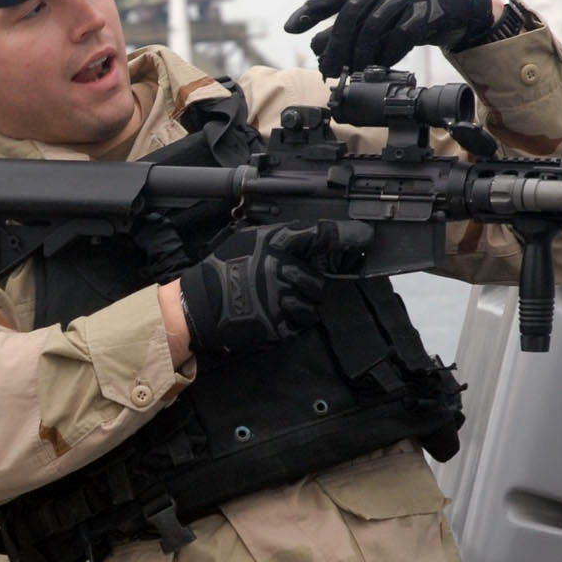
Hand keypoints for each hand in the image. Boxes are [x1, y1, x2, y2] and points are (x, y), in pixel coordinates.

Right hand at [173, 222, 371, 353]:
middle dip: (309, 286)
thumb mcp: (248, 240)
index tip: (364, 237)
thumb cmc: (222, 270)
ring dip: (301, 307)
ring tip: (278, 304)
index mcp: (274, 246)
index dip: (346, 235)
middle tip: (291, 287)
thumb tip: (311, 236)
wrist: (198, 305)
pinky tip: (272, 316)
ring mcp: (278, 300)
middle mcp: (280, 271)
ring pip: (312, 307)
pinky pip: (298, 326)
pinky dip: (289, 323)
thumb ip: (279, 237)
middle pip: (318, 281)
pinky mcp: (275, 326)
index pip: (320, 236)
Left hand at [286, 0, 496, 74]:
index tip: (291, 28)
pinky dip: (387, 54)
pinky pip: (401, 36)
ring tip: (350, 71)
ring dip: (359, 54)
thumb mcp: (377, 9)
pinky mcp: (426, 12)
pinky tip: (379, 66)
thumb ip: (348, 24)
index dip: (310, 10)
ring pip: (374, 26)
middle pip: (351, 13)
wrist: (456, 2)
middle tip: (326, 69)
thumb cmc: (408, 7)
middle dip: (335, 44)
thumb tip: (315, 47)